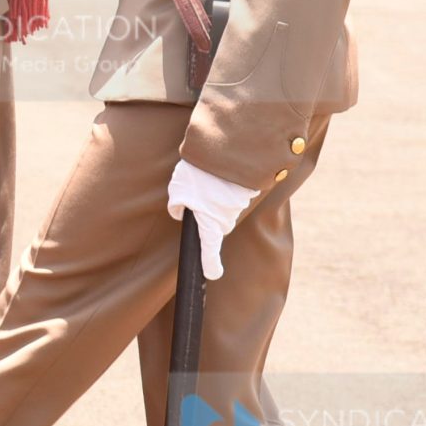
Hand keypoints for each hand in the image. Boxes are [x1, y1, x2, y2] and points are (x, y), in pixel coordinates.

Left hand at [166, 161, 259, 281]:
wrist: (228, 150)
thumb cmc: (199, 172)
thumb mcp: (177, 189)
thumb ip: (177, 205)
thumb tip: (181, 211)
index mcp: (209, 222)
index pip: (208, 249)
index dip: (210, 263)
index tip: (212, 274)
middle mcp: (226, 218)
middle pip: (214, 221)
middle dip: (205, 212)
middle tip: (194, 192)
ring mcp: (239, 204)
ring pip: (223, 205)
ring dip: (214, 194)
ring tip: (206, 176)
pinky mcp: (248, 190)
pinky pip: (233, 191)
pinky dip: (226, 184)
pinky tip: (218, 171)